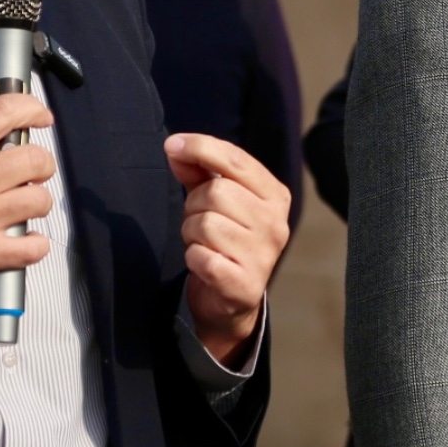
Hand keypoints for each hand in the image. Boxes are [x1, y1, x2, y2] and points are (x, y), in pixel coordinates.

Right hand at [0, 92, 55, 294]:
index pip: (5, 112)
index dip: (31, 109)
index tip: (39, 117)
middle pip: (35, 159)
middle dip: (41, 162)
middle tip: (35, 168)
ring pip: (39, 201)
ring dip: (37, 202)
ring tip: (24, 205)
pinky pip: (30, 248)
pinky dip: (34, 244)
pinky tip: (26, 240)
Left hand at [165, 134, 290, 367]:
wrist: (231, 301)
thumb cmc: (223, 240)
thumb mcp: (215, 199)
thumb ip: (199, 170)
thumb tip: (176, 148)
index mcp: (275, 195)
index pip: (236, 159)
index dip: (200, 147)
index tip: (171, 145)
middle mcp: (276, 223)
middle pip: (215, 191)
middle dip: (193, 205)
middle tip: (197, 221)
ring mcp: (263, 256)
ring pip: (205, 224)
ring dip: (191, 234)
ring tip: (202, 244)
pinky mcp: (244, 285)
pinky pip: (202, 257)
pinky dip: (193, 258)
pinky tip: (204, 264)